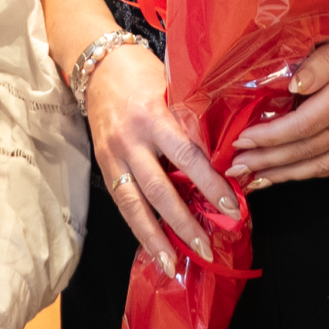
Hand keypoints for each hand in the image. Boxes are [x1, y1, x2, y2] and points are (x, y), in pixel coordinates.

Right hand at [83, 41, 238, 278]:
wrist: (98, 64)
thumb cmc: (142, 72)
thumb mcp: (172, 88)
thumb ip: (192, 121)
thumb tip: (224, 158)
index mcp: (152, 116)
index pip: (186, 156)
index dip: (209, 184)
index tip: (231, 206)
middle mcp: (130, 140)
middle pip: (158, 190)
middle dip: (183, 223)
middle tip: (205, 248)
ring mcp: (113, 156)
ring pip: (133, 205)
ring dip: (154, 238)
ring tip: (171, 264)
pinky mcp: (103, 166)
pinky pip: (123, 202)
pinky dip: (138, 226)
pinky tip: (152, 247)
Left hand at [225, 0, 328, 187]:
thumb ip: (324, 58)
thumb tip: (292, 84)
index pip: (302, 124)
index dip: (269, 138)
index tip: (241, 141)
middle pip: (307, 151)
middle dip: (269, 162)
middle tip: (235, 169)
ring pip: (324, 164)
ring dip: (287, 175)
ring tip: (257, 180)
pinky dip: (316, 173)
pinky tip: (296, 174)